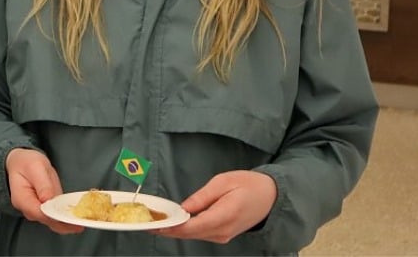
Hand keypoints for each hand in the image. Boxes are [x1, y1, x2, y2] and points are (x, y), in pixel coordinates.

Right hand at [4, 148, 83, 234]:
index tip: (70, 218)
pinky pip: (57, 216)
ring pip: (54, 222)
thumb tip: (48, 200)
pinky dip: (67, 218)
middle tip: (82, 223)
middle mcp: (29, 209)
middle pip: (48, 221)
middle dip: (65, 224)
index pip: (40, 213)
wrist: (21, 163)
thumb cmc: (26, 163)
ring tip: (83, 221)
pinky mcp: (46, 208)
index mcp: (22, 199)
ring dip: (68, 223)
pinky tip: (79, 217)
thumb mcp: (35, 167)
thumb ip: (42, 184)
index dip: (56, 217)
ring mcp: (38, 211)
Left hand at [152, 170, 275, 243]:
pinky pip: (199, 233)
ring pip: (193, 235)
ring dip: (174, 230)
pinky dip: (184, 229)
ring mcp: (223, 236)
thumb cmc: (249, 184)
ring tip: (154, 221)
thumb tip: (183, 208)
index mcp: (224, 216)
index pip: (192, 226)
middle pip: (189, 234)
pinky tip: (172, 222)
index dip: (171, 227)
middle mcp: (223, 231)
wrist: (271, 197)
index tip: (154, 224)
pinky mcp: (221, 235)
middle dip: (167, 230)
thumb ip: (202, 197)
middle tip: (146, 223)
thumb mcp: (224, 182)